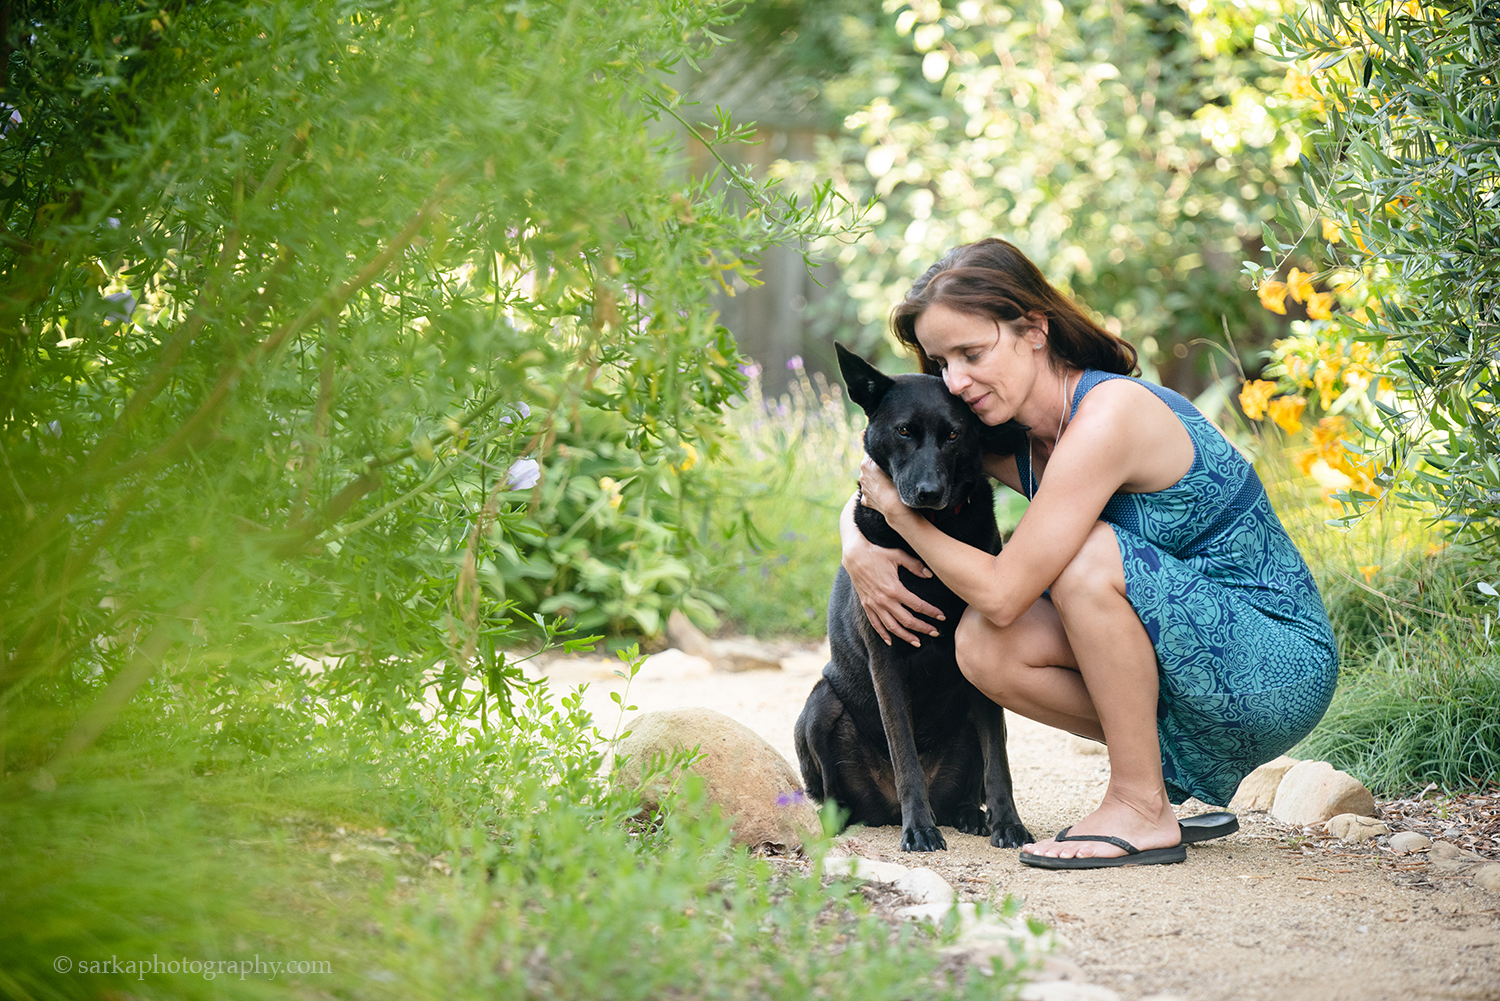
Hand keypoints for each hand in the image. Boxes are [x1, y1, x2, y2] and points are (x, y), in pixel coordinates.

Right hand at [841, 485, 944, 648]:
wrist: (854, 556)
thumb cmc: (877, 553)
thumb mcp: (898, 556)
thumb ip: (915, 565)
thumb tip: (930, 574)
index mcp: (894, 589)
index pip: (917, 605)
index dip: (931, 612)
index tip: (942, 617)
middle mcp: (884, 601)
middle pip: (907, 620)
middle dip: (923, 628)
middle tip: (935, 633)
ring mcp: (874, 605)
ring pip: (892, 627)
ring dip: (906, 636)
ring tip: (917, 642)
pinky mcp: (867, 606)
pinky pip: (875, 624)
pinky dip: (883, 634)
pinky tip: (891, 641)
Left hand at [857, 456, 915, 529]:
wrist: (893, 505)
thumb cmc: (894, 483)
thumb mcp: (889, 464)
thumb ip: (882, 455)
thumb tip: (877, 447)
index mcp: (865, 464)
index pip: (870, 453)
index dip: (878, 453)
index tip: (885, 455)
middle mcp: (861, 476)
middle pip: (869, 467)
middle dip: (876, 468)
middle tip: (888, 470)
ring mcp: (863, 489)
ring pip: (869, 481)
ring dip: (876, 481)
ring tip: (887, 484)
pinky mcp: (865, 500)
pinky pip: (869, 494)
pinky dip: (875, 493)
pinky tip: (883, 494)